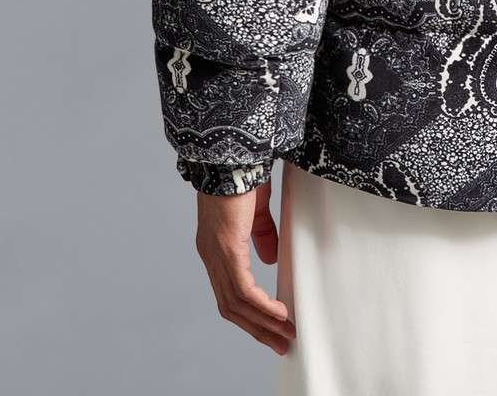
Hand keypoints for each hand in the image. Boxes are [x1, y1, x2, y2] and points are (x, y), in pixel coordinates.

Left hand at [194, 178, 296, 354]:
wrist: (231, 155)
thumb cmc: (241, 176)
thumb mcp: (255, 212)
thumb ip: (262, 235)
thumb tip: (270, 259)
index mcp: (215, 248)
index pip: (228, 293)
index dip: (248, 313)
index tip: (269, 326)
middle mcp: (211, 256)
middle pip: (231, 307)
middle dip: (257, 329)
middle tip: (280, 342)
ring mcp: (216, 254)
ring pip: (236, 304)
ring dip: (262, 323)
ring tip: (285, 333)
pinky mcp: (227, 249)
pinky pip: (243, 289)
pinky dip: (262, 305)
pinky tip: (279, 313)